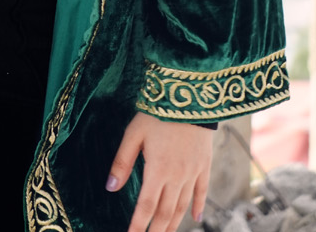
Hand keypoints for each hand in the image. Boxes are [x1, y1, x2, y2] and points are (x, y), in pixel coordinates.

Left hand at [107, 111, 213, 231]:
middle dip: (156, 230)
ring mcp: (193, 172)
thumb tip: (110, 188)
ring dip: (174, 223)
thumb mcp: (134, 133)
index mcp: (158, 169)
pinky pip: (203, 191)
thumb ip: (122, 162)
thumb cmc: (158, 112)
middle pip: (166, 212)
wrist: (191, 97)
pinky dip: (199, 206)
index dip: (138, 225)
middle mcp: (177, 176)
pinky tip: (196, 218)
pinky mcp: (205, 164)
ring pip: (183, 206)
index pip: (146, 206)